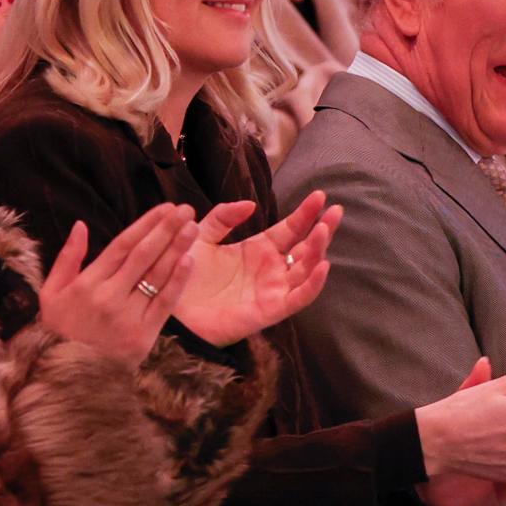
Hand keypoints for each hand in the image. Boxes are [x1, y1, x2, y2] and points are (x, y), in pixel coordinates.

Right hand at [39, 204, 197, 364]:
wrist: (66, 378)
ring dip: (177, 249)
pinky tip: (189, 261)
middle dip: (166, 229)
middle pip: (143, 255)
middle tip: (185, 210)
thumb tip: (81, 226)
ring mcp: (127, 316)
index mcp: (86, 283)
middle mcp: (108, 296)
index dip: (146, 224)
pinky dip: (177, 282)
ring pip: (156, 276)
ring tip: (192, 228)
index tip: (165, 208)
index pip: (122, 245)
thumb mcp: (51, 293)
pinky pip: (163, 303)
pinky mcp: (143, 335)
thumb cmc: (59, 331)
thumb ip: (67, 258)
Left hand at [173, 191, 340, 346]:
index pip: (290, 229)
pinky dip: (313, 284)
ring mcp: (273, 290)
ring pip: (306, 270)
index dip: (305, 213)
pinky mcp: (271, 310)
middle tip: (336, 211)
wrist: (169, 307)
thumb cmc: (183, 273)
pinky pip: (299, 298)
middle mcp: (271, 270)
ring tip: (324, 230)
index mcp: (258, 251)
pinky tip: (323, 265)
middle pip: (306, 248)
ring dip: (318, 250)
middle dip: (323, 229)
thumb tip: (251, 205)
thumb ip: (223, 217)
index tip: (319, 195)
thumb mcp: (201, 236)